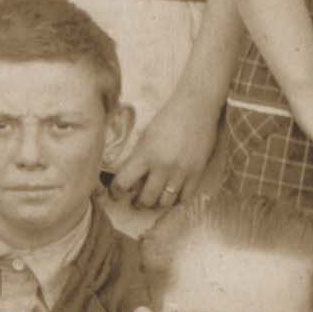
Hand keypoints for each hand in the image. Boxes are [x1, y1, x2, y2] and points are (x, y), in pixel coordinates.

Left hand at [110, 90, 218, 213]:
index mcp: (145, 155)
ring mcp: (181, 172)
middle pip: (146, 199)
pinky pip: (185, 197)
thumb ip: (138, 158)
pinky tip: (173, 195)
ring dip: (157, 203)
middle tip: (136, 201)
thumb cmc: (168, 118)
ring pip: (165, 202)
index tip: (115, 194)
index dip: (116, 192)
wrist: (196, 108)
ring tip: (155, 199)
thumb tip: (131, 179)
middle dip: (138, 202)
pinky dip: (176, 199)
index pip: (123, 183)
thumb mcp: (146, 137)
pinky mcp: (197, 173)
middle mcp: (162, 167)